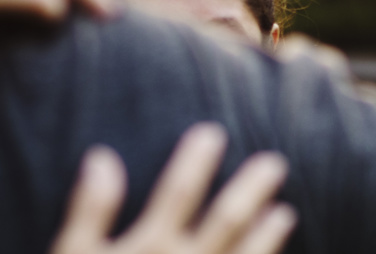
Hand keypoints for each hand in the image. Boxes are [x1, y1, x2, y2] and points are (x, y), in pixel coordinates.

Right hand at [51, 123, 296, 253]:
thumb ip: (91, 210)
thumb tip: (102, 155)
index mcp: (150, 246)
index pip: (180, 191)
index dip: (197, 160)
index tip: (212, 133)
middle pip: (228, 218)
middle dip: (251, 188)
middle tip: (274, 162)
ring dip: (267, 233)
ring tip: (283, 212)